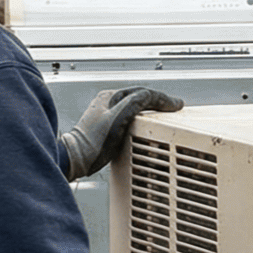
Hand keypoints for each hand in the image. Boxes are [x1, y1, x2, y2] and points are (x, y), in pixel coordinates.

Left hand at [59, 88, 182, 180]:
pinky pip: (128, 120)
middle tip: (173, 108)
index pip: (143, 93)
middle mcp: (107, 104)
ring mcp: (106, 116)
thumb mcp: (119, 118)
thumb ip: (136, 103)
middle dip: (158, 102)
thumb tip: (151, 96)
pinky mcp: (105, 130)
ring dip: (150, 111)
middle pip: (139, 99)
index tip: (176, 105)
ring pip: (134, 109)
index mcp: (110, 97)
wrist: (76, 159)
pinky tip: (146, 128)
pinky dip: (141, 121)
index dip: (162, 98)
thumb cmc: (93, 142)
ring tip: (163, 115)